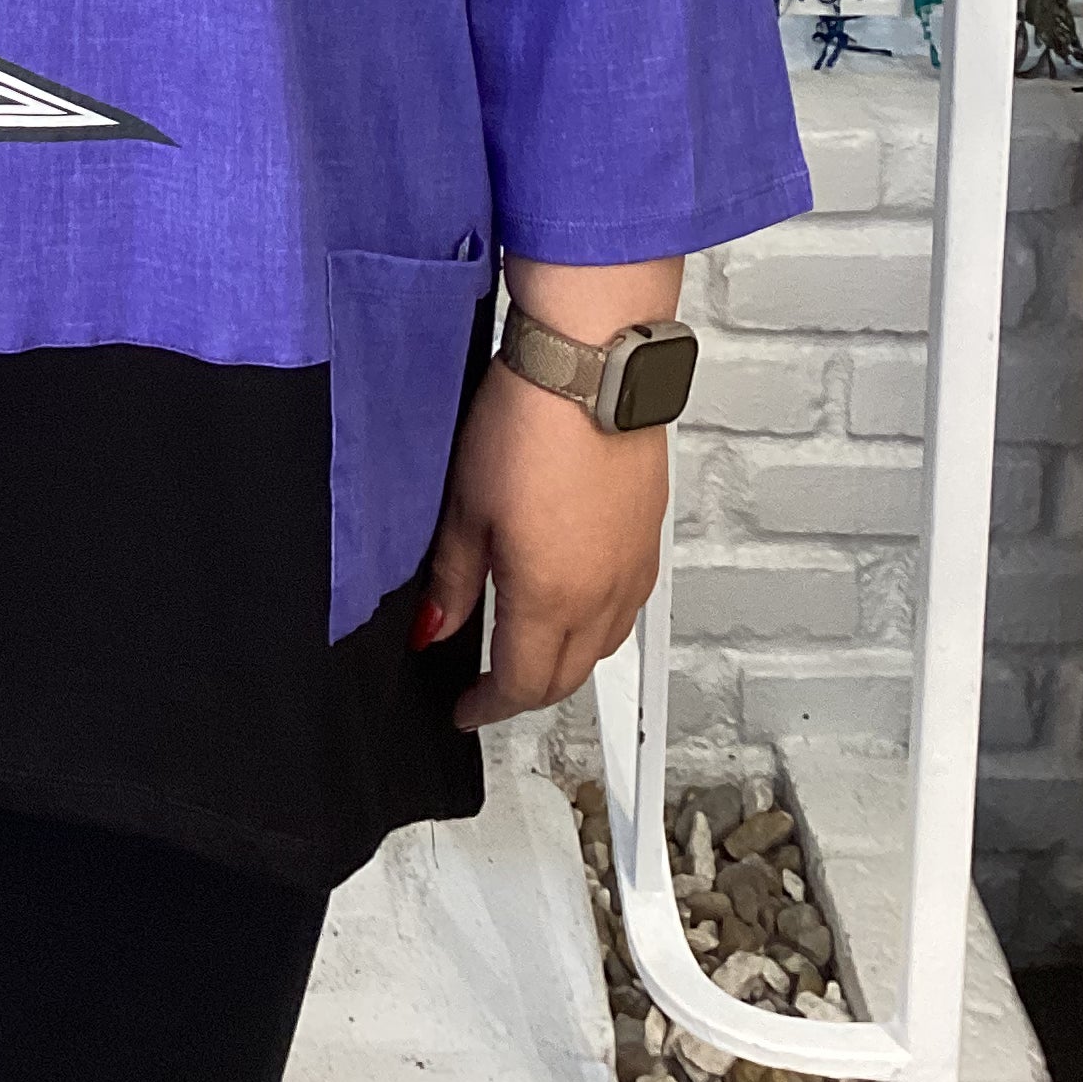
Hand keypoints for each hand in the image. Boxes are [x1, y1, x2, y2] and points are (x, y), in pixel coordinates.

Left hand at [422, 356, 667, 728]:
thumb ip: (452, 580)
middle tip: (491, 688)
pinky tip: (576, 603)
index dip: (487, 706)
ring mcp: (632, 569)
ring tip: (530, 651)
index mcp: (549, 598)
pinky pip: (626, 609)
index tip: (465, 710)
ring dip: (566, 662)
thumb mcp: (465, 507)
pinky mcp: (649, 540)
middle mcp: (601, 596)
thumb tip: (433, 630)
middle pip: (566, 676)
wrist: (592, 371)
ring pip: (602, 647)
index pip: (521, 684)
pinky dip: (598, 626)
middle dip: (526, 693)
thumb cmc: (527, 427)